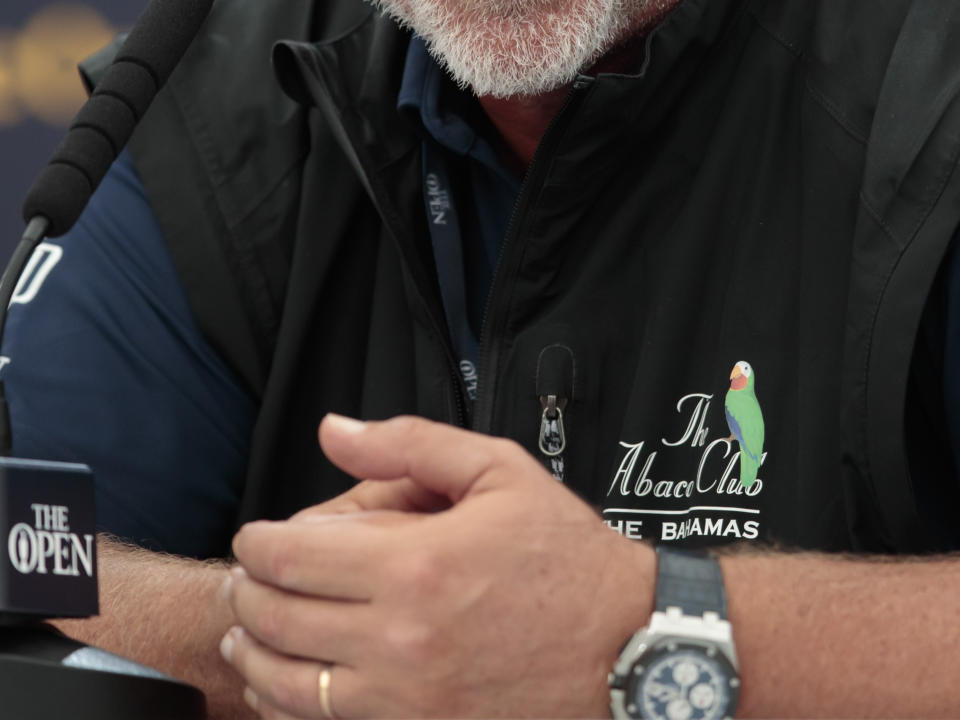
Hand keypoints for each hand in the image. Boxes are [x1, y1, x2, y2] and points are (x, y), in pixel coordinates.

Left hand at [221, 413, 652, 718]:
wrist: (627, 648)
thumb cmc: (564, 556)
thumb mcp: (497, 471)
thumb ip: (408, 443)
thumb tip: (333, 430)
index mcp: (416, 566)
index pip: (294, 556)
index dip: (256, 544)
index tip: (251, 537)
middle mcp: (401, 641)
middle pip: (281, 622)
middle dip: (248, 595)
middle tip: (244, 579)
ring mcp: (408, 704)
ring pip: (293, 688)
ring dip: (256, 657)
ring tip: (248, 633)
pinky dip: (292, 710)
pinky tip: (287, 688)